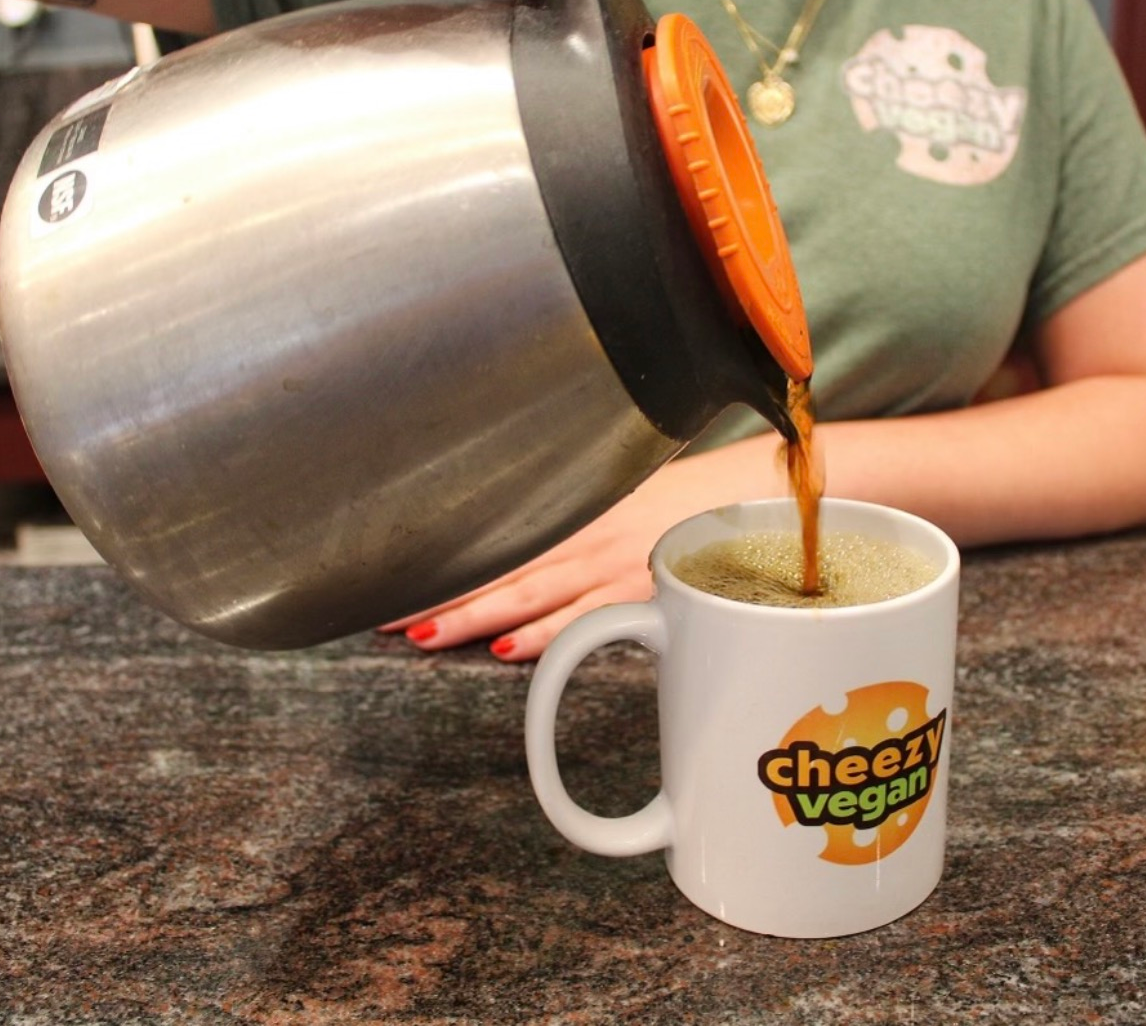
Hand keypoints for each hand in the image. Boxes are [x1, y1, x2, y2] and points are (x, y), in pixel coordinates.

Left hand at [379, 433, 790, 661]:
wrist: (761, 494)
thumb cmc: (694, 503)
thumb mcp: (629, 504)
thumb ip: (583, 529)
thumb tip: (534, 567)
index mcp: (577, 513)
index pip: (496, 542)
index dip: (444, 567)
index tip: (392, 583)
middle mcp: (587, 534)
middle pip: (500, 567)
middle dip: (442, 595)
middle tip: (384, 617)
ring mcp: (615, 563)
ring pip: (531, 591)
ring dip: (474, 615)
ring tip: (423, 636)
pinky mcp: (648, 591)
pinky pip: (588, 616)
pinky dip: (546, 631)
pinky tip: (507, 649)